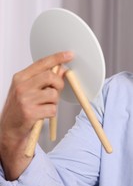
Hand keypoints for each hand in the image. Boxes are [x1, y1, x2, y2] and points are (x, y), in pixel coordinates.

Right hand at [0, 51, 72, 179]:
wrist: (9, 131)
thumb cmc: (20, 109)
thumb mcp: (29, 90)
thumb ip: (45, 79)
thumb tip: (61, 69)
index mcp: (20, 78)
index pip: (42, 63)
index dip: (58, 58)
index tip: (69, 54)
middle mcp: (21, 87)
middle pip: (50, 77)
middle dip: (58, 84)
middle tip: (56, 91)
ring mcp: (25, 99)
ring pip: (53, 94)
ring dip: (53, 102)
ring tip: (44, 106)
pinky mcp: (30, 113)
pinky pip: (52, 109)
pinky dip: (51, 113)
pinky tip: (42, 115)